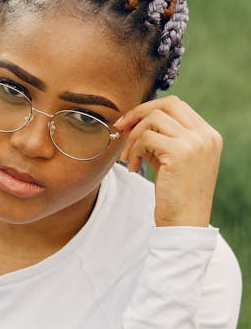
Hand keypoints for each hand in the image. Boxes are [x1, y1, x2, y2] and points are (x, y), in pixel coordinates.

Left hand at [114, 97, 221, 227]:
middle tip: (120, 128)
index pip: (177, 106)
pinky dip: (134, 150)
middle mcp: (206, 135)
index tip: (128, 124)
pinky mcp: (180, 153)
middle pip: (168, 104)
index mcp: (208, 135)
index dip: (148, 110)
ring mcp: (195, 143)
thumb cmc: (175, 196)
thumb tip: (134, 121)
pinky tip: (134, 167)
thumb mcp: (171, 161)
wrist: (184, 224)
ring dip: (133, 137)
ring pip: (154, 120)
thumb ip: (160, 140)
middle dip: (139, 113)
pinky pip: (146, 138)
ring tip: (129, 158)